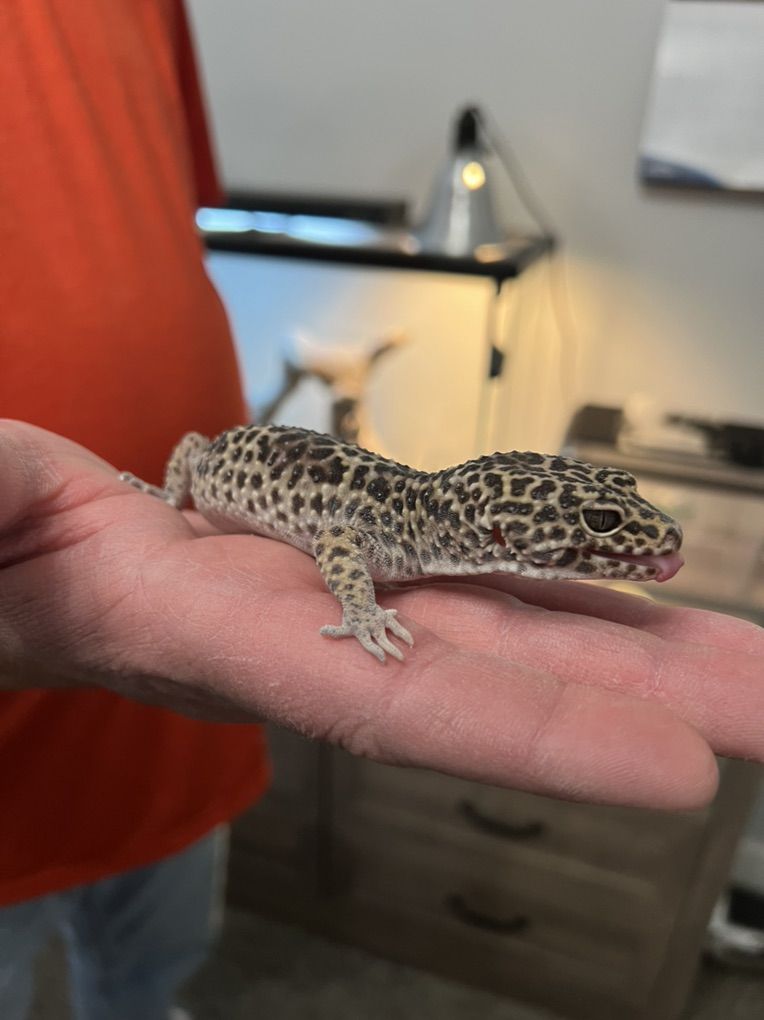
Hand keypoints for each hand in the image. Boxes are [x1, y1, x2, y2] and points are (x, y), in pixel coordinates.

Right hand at [1, 421, 761, 810]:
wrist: (16, 544)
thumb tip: (1, 494)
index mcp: (212, 633)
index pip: (387, 698)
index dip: (529, 732)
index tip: (677, 770)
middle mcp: (300, 620)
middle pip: (489, 665)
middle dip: (633, 693)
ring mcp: (326, 578)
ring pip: (494, 602)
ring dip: (619, 627)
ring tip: (739, 650)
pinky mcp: (331, 537)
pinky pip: (455, 551)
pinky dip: (543, 568)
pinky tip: (622, 576)